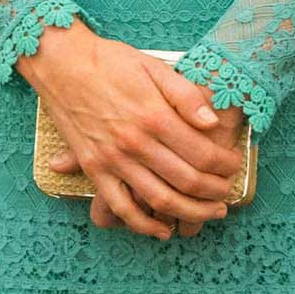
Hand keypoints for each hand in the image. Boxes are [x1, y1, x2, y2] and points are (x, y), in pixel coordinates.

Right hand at [19, 21, 246, 241]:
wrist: (60, 63)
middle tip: (226, 193)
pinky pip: (121, 207)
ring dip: (191, 213)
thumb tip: (213, 123)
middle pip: (187, 181)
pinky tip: (163, 231)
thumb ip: (185, 96)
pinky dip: (144, 226)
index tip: (233, 165)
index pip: (203, 154)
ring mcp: (112, 160)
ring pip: (160, 200)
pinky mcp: (94, 170)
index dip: (225, 165)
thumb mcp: (154, 67)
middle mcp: (135, 143)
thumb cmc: (109, 62)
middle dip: (215, 192)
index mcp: (154, 117)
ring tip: (210, 213)